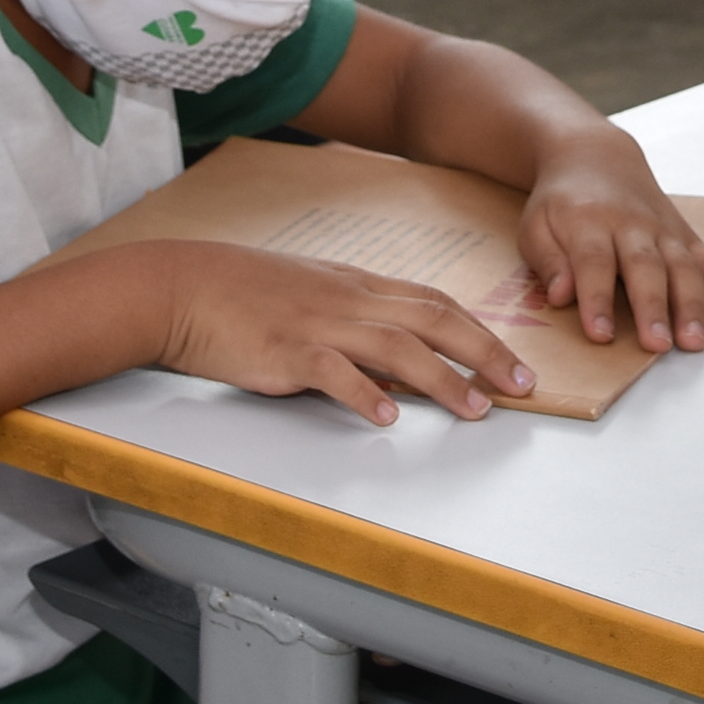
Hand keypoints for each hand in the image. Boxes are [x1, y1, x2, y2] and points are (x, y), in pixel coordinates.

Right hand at [135, 240, 531, 423]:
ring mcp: (317, 324)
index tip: (515, 361)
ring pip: (396, 346)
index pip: (436, 303)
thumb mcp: (312, 295)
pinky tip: (387, 417)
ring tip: (474, 409)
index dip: (482, 331)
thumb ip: (357, 320)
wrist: (181, 286)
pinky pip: (331, 371)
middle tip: (522, 387)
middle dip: (485, 353)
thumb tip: (400, 360)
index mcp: (358, 287)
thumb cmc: (243, 294)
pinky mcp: (283, 350)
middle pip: (434, 320)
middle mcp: (348, 300)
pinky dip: (363, 393)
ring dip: (442, 379)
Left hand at [517, 134, 703, 352]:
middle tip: (657, 344)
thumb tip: (561, 296)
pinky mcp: (686, 235)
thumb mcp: (536, 225)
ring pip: (683, 266)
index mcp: (588, 221)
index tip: (601, 334)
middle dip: (653, 306)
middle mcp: (632, 224)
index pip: (594, 262)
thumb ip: (548, 260)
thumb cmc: (561, 201)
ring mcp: (664, 229)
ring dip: (691, 305)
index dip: (597, 299)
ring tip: (694, 341)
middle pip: (645, 266)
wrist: (596, 157)